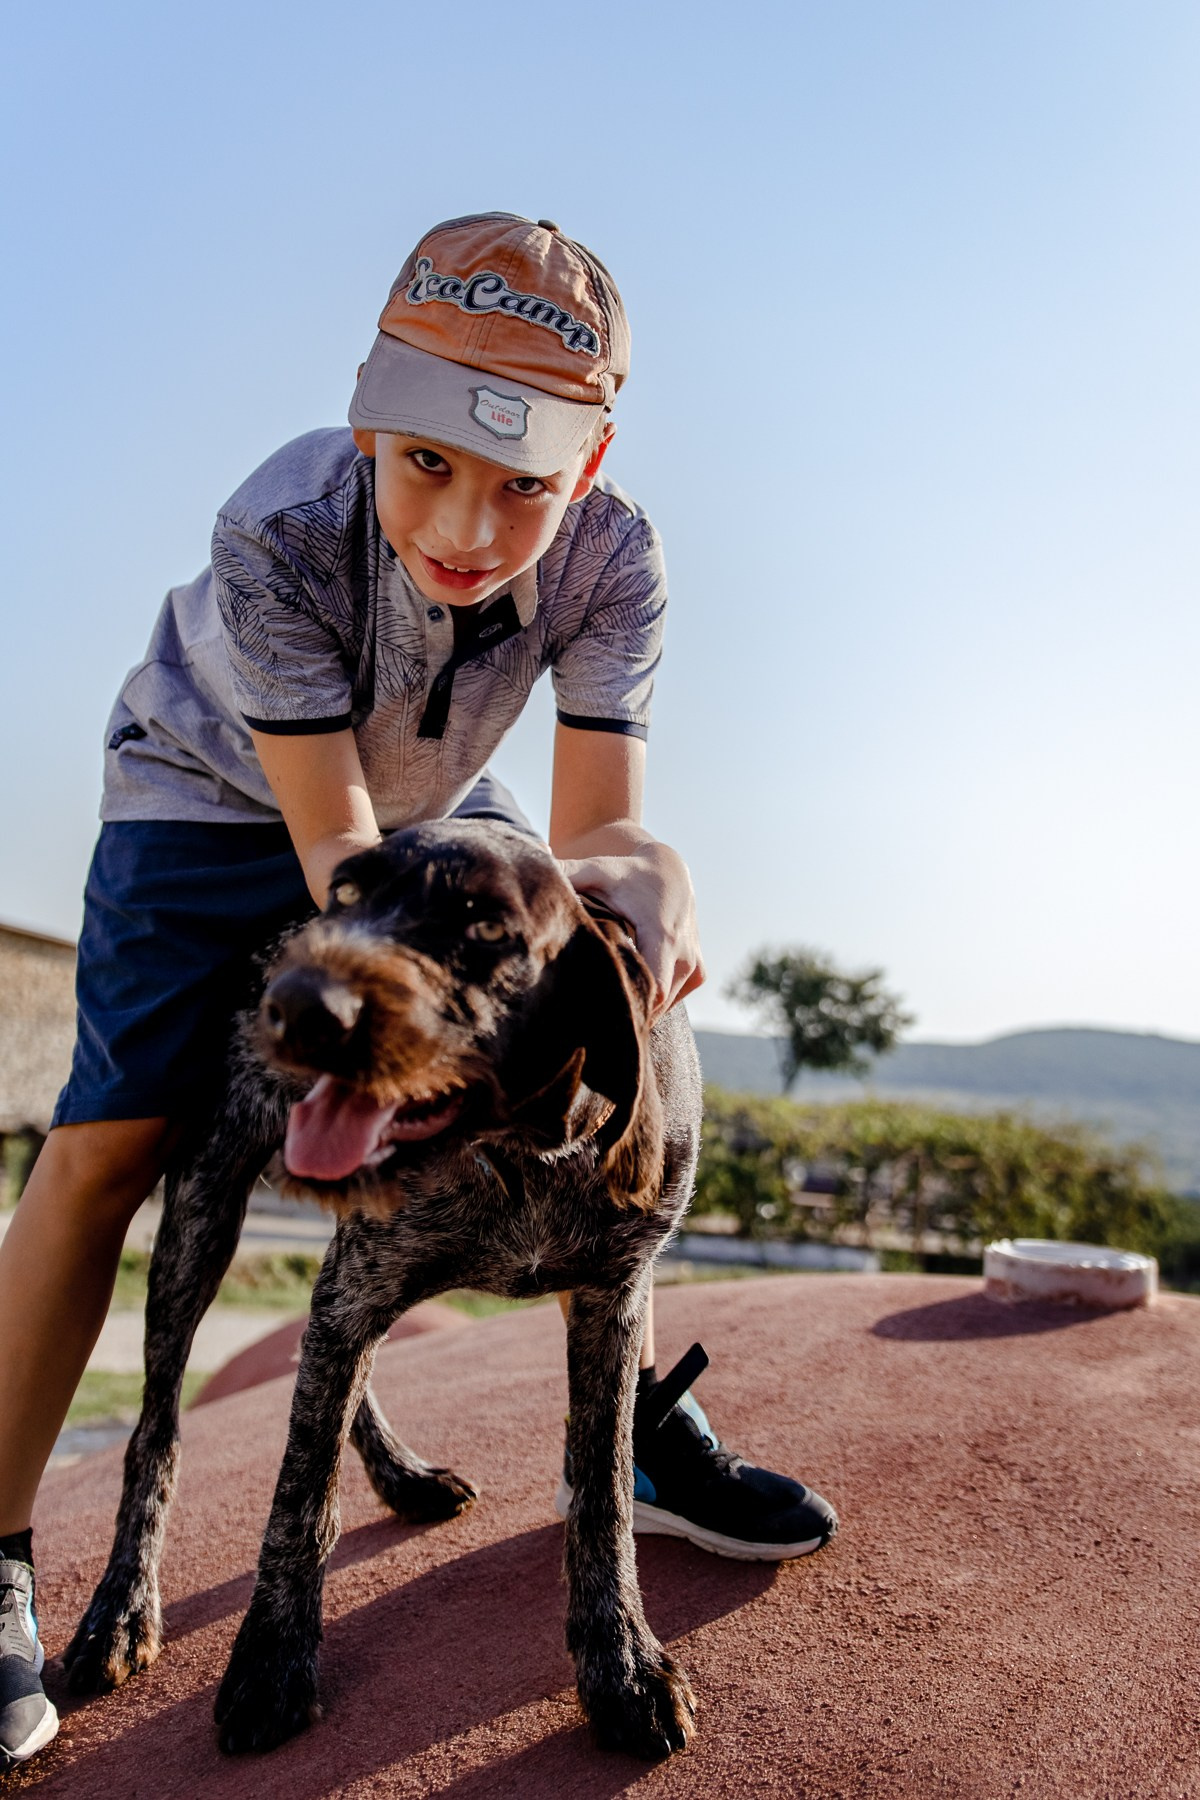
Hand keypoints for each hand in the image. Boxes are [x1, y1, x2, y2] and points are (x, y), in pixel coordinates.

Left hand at [557, 839, 705, 1020]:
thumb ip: (567, 874)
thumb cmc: (625, 874)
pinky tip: (629, 992)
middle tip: (588, 1018)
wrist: (667, 869)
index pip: (655, 988)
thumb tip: (536, 868)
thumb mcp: (596, 871)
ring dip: (639, 1007)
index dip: (628, 1004)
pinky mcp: (697, 971)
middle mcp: (684, 952)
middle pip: (656, 1004)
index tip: (595, 1010)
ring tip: (603, 1006)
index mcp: (662, 934)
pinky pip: (674, 1000)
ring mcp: (694, 964)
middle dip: (627, 1010)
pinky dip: (654, 1002)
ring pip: (665, 1006)